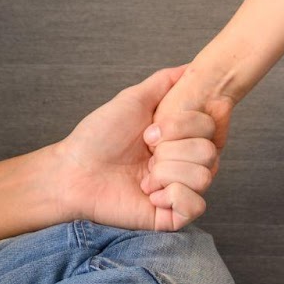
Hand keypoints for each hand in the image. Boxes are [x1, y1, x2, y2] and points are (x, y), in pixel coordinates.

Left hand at [51, 66, 220, 231]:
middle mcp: (183, 163)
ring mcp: (179, 190)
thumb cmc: (98, 136)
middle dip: (171, 150)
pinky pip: (197, 206)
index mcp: (178, 138)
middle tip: (145, 155)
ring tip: (144, 177)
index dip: (179, 126)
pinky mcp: (172, 217)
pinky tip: (151, 195)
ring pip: (204, 177)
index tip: (149, 132)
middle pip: (209, 152)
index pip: (208, 127)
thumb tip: (190, 66)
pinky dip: (173, 196)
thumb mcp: (133, 100)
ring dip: (167, 173)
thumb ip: (164, 82)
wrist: (74, 173)